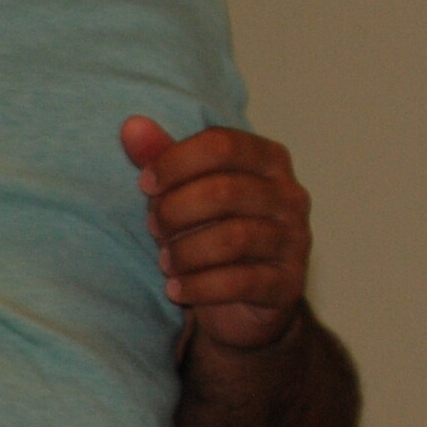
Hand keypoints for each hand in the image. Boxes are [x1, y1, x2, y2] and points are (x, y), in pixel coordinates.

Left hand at [120, 117, 311, 353]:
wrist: (248, 300)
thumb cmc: (214, 230)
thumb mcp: (188, 190)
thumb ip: (165, 157)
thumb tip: (132, 125)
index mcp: (269, 160)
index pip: (222, 144)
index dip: (175, 162)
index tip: (146, 184)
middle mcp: (290, 196)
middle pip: (225, 190)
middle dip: (175, 212)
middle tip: (154, 229)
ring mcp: (294, 241)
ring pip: (232, 239)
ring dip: (184, 252)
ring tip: (167, 262)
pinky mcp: (289, 283)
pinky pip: (239, 282)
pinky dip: (198, 286)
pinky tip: (178, 289)